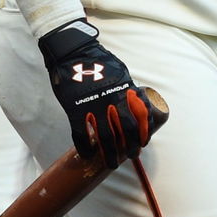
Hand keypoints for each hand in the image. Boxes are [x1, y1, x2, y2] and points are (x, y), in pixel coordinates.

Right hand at [38, 19, 167, 167]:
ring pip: (105, 138)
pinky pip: (81, 135)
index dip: (144, 132)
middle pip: (126, 130)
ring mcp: (94, 106)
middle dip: (131, 146)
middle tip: (131, 155)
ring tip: (112, 164)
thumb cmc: (98, 60)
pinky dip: (85, 148)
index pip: (141, 115)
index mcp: (125, 90)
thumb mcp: (120, 72)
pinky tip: (88, 155)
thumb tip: (137, 103)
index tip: (144, 142)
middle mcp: (112, 100)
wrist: (73, 52)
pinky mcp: (75, 109)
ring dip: (110, 154)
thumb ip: (127, 89)